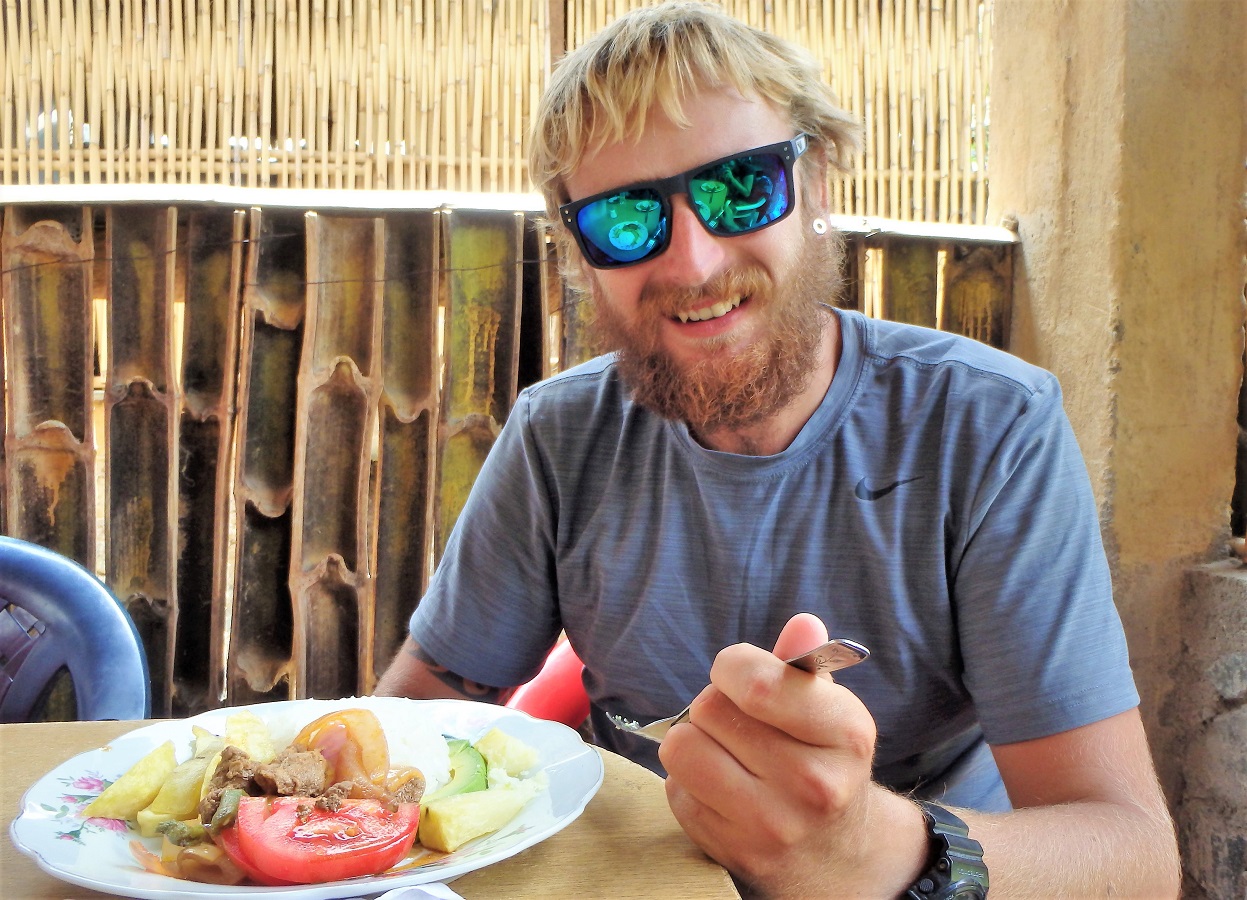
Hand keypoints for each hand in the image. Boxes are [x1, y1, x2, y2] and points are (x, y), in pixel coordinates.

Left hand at [659, 614, 925, 896]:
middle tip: (737, 719)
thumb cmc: (821, 761)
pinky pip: (675, 788)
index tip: (736, 673)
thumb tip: (802, 624)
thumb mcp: (828, 708)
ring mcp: (772, 824)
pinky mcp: (732, 850)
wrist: (834, 852)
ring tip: (723, 749)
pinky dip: (689, 781)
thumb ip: (805, 662)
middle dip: (714, 703)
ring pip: (681, 747)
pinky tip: (721, 787)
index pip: (757, 683)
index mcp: (845, 732)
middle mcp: (814, 783)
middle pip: (710, 708)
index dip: (730, 666)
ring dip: (693, 740)